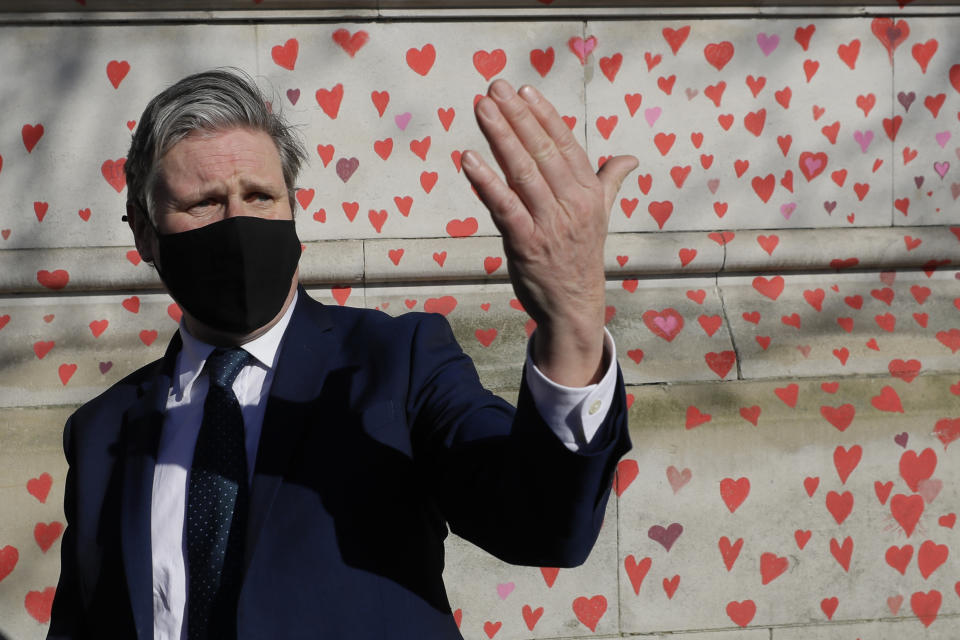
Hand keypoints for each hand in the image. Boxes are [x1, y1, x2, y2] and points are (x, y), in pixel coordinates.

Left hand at [462, 79, 636, 386]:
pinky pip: (505, 207)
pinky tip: (469, 160)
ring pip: (523, 172)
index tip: (523, 90)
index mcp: (589, 192)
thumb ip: (609, 182)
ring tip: (482, 108)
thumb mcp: (600, 216)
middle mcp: (572, 203)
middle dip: (517, 116)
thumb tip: (630, 158)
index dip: (543, 115)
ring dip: (501, 137)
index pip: (564, 144)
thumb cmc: (581, 256)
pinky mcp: (527, 244)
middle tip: (494, 87)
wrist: (575, 306)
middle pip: (542, 150)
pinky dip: (487, 182)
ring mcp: (550, 224)